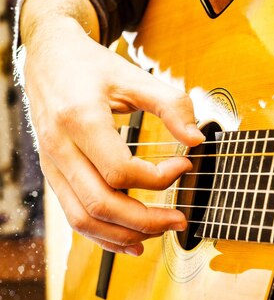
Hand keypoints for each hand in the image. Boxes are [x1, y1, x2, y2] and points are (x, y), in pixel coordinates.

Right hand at [20, 0, 204, 255]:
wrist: (49, 58)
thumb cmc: (92, 67)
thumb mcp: (135, 76)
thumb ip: (171, 105)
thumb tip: (197, 139)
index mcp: (80, 120)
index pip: (120, 171)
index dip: (159, 177)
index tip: (185, 165)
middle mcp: (60, 148)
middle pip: (101, 204)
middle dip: (146, 220)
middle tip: (180, 219)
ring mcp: (53, 164)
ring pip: (84, 218)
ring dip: (125, 234)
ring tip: (161, 232)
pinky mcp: (55, 173)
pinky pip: (75, 215)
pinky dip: (103, 235)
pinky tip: (132, 241)